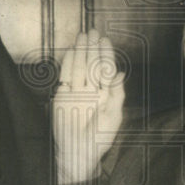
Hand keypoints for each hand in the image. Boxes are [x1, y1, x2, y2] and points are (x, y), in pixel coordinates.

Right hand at [53, 29, 124, 183]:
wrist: (78, 153)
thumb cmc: (99, 138)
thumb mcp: (114, 116)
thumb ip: (118, 94)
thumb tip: (122, 74)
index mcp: (106, 94)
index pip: (106, 69)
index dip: (106, 54)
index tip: (105, 40)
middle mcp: (91, 90)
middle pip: (91, 64)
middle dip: (92, 48)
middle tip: (93, 31)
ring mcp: (76, 92)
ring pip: (78, 66)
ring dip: (80, 51)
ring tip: (82, 36)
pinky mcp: (62, 96)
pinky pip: (65, 76)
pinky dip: (68, 63)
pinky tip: (72, 51)